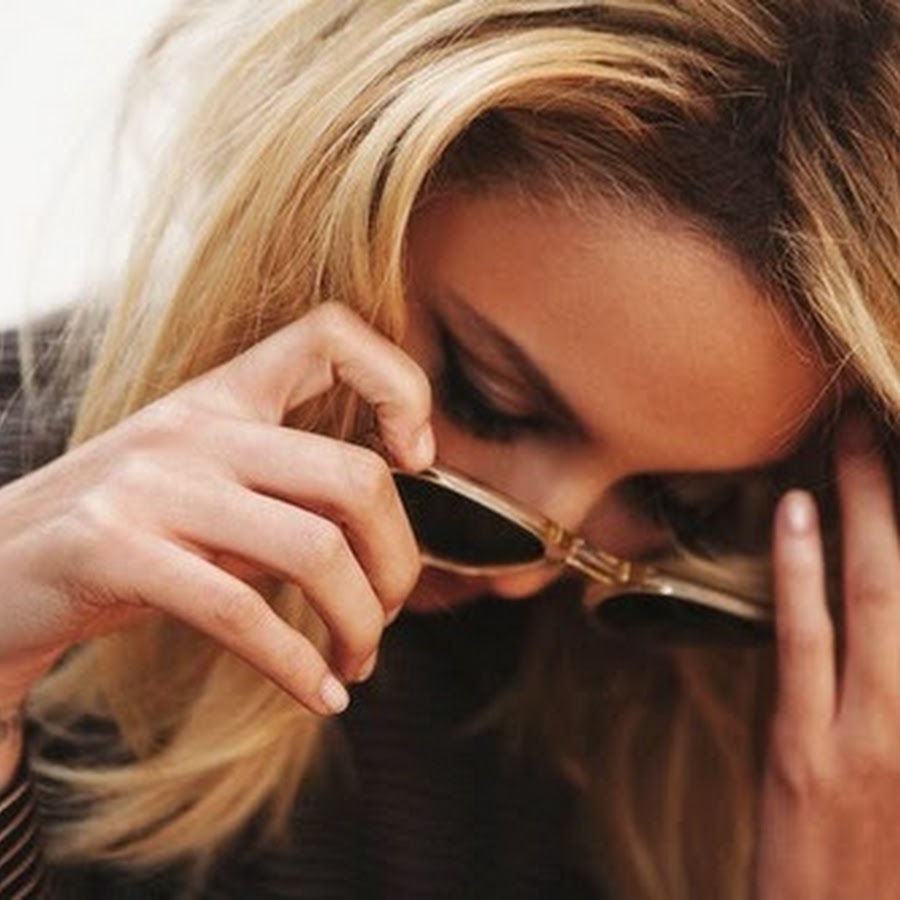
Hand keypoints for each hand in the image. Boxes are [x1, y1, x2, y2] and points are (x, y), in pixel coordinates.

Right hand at [0, 303, 432, 715]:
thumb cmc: (119, 537)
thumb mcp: (207, 495)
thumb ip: (284, 498)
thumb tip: (385, 544)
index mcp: (220, 397)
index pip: (330, 336)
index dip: (398, 386)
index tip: (417, 459)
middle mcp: (192, 426)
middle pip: (352, 476)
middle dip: (398, 561)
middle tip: (389, 611)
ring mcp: (151, 483)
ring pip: (313, 548)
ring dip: (360, 621)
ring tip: (359, 660)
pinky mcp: (113, 548)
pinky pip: (241, 612)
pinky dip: (298, 666)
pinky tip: (321, 696)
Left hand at [756, 414, 899, 897]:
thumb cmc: (877, 856)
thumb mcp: (894, 759)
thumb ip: (888, 681)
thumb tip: (878, 599)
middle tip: (880, 421)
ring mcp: (879, 733)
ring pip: (882, 594)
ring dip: (868, 507)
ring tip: (849, 438)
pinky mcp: (808, 750)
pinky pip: (808, 642)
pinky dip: (803, 570)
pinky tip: (795, 510)